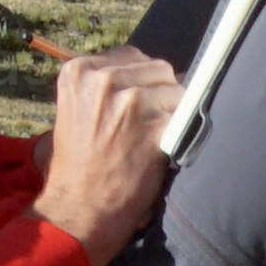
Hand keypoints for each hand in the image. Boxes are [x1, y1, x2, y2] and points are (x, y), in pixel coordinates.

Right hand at [33, 45, 183, 262]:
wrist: (79, 208)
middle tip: (147, 124)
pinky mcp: (153, 126)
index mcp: (79, 70)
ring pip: (176, 89)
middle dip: (159, 93)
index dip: (141, 81)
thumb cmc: (79, 164)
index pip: (131, 56)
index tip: (137, 105)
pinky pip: (186, 114)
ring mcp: (129, 101)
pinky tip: (167, 147)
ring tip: (155, 138)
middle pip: (157, 68)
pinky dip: (183, 130)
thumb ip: (107, 85)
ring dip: (173, 112)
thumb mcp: (78, 108)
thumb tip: (155, 72)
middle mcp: (102, 79)